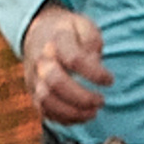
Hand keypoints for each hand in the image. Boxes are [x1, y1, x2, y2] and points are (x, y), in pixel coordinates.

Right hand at [21, 2, 111, 125]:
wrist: (37, 32)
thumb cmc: (69, 32)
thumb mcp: (84, 25)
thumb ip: (92, 42)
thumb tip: (95, 64)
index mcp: (57, 41)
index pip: (74, 60)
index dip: (95, 73)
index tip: (110, 80)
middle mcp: (42, 61)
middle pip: (56, 82)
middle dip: (82, 97)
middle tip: (101, 101)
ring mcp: (34, 78)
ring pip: (46, 100)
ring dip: (72, 112)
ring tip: (93, 113)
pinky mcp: (33, 92)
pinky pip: (43, 111)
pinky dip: (63, 118)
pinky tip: (81, 116)